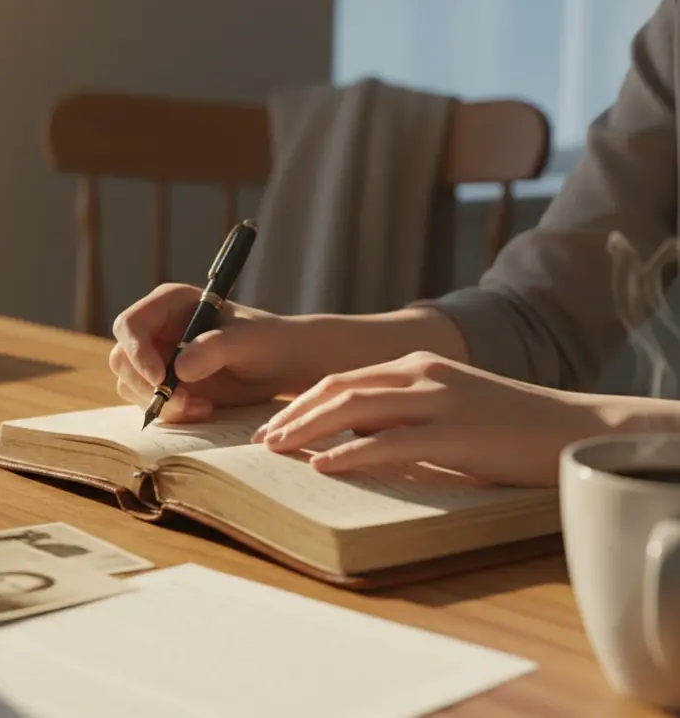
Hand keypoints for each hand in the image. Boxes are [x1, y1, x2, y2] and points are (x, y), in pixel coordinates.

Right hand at [109, 283, 306, 422]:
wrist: (280, 366)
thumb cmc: (266, 341)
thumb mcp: (247, 340)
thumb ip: (215, 348)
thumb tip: (178, 369)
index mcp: (169, 304)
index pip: (130, 325)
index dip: (136, 351)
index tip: (159, 378)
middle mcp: (155, 330)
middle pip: (122, 359)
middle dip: (147, 386)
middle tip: (183, 402)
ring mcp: (156, 358)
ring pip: (130, 385)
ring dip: (160, 403)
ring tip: (201, 407)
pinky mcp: (163, 386)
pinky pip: (148, 403)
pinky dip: (170, 413)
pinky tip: (203, 409)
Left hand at [250, 351, 608, 486]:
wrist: (572, 429)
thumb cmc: (506, 427)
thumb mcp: (445, 408)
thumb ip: (400, 414)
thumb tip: (350, 435)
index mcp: (417, 365)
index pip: (342, 379)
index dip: (301, 403)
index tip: (271, 426)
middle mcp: (423, 374)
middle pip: (339, 389)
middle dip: (293, 414)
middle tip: (261, 441)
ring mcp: (440, 401)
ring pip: (356, 409)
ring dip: (308, 430)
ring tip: (277, 450)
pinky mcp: (457, 433)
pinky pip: (391, 443)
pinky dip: (350, 454)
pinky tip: (323, 467)